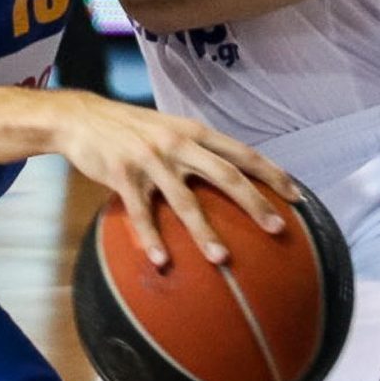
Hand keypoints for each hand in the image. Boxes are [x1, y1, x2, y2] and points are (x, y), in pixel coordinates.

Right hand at [54, 98, 296, 268]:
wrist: (81, 118)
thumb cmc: (130, 128)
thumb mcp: (169, 128)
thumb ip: (197, 147)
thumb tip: (231, 174)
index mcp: (194, 131)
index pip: (243, 153)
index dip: (273, 174)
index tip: (298, 197)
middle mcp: (178, 143)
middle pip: (225, 175)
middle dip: (254, 203)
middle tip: (278, 230)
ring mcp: (150, 160)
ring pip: (185, 200)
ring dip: (205, 232)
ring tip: (223, 259)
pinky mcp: (123, 176)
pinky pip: (141, 213)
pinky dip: (152, 239)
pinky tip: (162, 262)